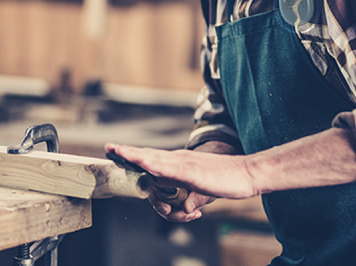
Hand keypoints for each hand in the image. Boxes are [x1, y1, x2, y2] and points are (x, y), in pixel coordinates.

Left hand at [106, 143, 259, 221]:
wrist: (247, 174)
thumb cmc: (227, 182)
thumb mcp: (202, 193)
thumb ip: (191, 199)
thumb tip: (184, 208)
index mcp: (180, 163)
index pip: (152, 157)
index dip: (134, 155)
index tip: (116, 150)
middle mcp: (179, 160)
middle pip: (148, 155)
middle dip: (127, 152)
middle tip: (109, 147)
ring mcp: (184, 164)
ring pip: (154, 158)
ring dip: (134, 155)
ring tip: (118, 151)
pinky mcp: (192, 172)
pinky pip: (169, 168)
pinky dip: (155, 165)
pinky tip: (144, 163)